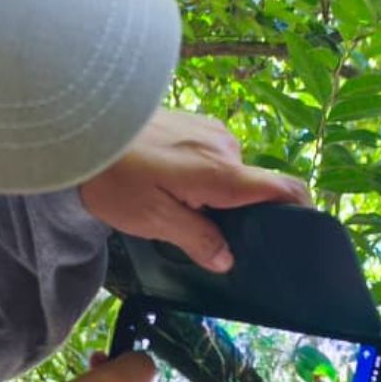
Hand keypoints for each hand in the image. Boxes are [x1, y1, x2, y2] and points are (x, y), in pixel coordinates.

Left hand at [78, 109, 311, 272]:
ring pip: (228, 173)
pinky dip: (198, 173)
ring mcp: (211, 130)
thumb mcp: (154, 220)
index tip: (299, 234)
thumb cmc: (114, 176)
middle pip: (250, 189)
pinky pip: (211, 155)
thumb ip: (197, 240)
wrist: (80, 123)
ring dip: (210, 191)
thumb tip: (227, 259)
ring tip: (168, 200)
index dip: (300, 213)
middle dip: (232, 211)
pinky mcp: (194, 121)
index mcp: (224, 174)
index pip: (285, 190)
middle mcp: (226, 147)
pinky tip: (164, 179)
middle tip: (195, 228)